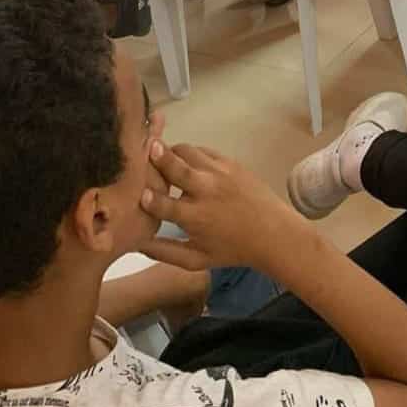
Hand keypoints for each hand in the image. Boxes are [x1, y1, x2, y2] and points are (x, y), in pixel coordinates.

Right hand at [139, 140, 304, 274]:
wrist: (272, 232)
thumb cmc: (232, 249)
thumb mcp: (196, 259)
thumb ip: (164, 252)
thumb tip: (135, 243)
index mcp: (196, 217)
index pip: (164, 204)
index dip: (148, 197)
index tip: (139, 193)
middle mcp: (206, 191)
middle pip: (177, 168)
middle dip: (159, 157)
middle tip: (144, 146)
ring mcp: (220, 173)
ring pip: (189, 152)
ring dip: (172, 151)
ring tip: (158, 152)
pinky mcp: (231, 163)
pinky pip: (204, 151)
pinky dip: (190, 152)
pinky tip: (183, 158)